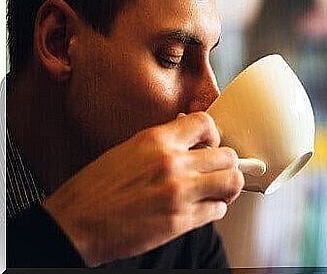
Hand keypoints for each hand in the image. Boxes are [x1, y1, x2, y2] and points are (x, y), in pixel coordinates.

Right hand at [42, 112, 243, 266]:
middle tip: (217, 173)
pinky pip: (217, 210)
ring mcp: (179, 191)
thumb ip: (162, 143)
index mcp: (156, 140)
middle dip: (225, 165)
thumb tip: (187, 136)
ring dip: (227, 187)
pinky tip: (201, 209)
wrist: (75, 224)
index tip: (212, 144)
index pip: (205, 123)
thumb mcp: (127, 150)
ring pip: (231, 181)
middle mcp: (172, 162)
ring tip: (217, 191)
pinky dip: (214, 209)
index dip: (214, 134)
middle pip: (227, 155)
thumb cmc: (95, 190)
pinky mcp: (180, 220)